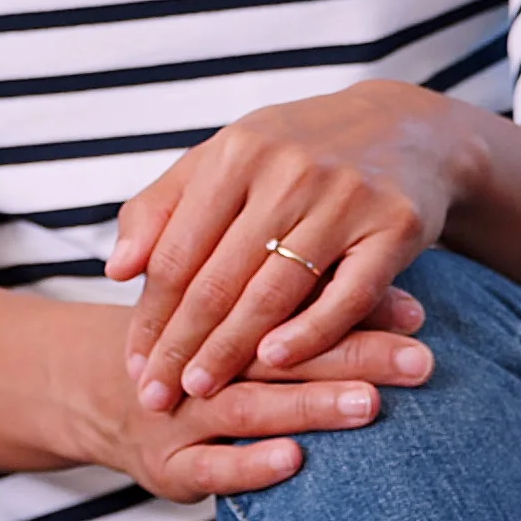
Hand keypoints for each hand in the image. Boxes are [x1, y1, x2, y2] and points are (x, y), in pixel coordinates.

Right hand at [56, 300, 431, 501]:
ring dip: (309, 405)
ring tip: (369, 404)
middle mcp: (201, 357)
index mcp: (218, 308)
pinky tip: (294, 460)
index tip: (419, 316)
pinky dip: (251, 466)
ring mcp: (182, 413)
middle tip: (418, 361)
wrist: (90, 388)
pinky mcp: (168, 466)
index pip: (292, 301)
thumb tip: (414, 307)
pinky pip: (210, 469)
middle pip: (279, 351)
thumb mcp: (231, 310)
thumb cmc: (193, 346)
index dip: (356, 306)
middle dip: (354, 356)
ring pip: (248, 405)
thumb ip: (316, 308)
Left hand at [107, 81, 484, 411]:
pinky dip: (309, 333)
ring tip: (200, 390)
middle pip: (218, 276)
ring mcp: (345, 198)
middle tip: (156, 395)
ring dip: (232, 348)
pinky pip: (347, 295)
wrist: (403, 125)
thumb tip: (116, 270)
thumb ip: (162, 208)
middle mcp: (287, 172)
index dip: (150, 314)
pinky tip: (274, 362)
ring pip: (274, 290)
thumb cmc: (293, 152)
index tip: (134, 363)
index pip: (177, 250)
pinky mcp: (395, 226)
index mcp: (235, 153)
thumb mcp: (224, 159)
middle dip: (182, 344)